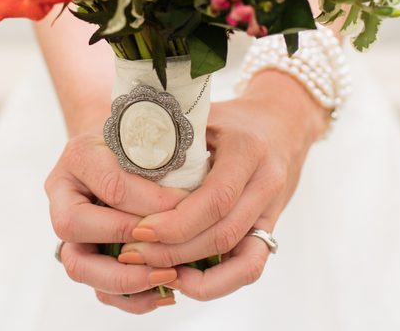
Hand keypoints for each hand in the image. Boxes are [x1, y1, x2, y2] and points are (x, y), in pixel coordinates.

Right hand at [45, 123, 187, 313]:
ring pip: (78, 265)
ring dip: (125, 278)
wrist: (124, 145)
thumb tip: (194, 197)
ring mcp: (68, 228)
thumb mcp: (151, 136)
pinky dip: (131, 298)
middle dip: (127, 239)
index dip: (154, 202)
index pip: (112, 186)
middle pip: (74, 226)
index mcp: (79, 157)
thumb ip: (162, 157)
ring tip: (168, 276)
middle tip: (170, 246)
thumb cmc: (143, 140)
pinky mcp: (83, 255)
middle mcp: (64, 194)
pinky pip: (97, 289)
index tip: (190, 208)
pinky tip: (164, 294)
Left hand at [115, 71, 326, 300]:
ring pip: (240, 257)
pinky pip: (250, 268)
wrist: (280, 124)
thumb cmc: (229, 118)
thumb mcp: (200, 115)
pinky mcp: (271, 229)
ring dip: (193, 271)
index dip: (175, 222)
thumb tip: (119, 164)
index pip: (215, 198)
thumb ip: (168, 137)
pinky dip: (217, 283)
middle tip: (131, 253)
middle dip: (174, 250)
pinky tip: (181, 280)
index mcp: (247, 149)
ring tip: (151, 270)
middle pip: (223, 233)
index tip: (137, 230)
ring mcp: (272, 209)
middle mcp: (266, 182)